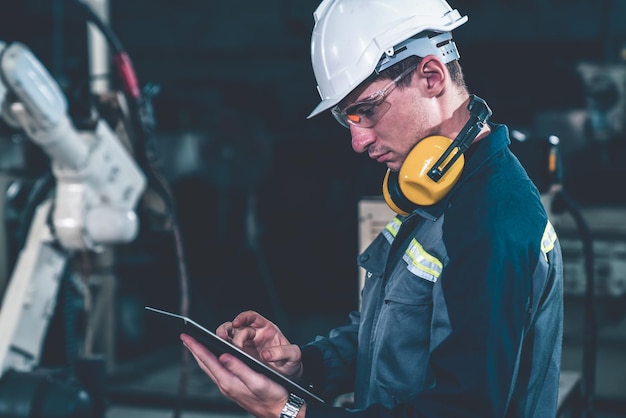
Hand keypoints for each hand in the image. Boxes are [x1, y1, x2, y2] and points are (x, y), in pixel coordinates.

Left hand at [182, 333, 305, 417]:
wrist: (279, 411)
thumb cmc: (271, 396)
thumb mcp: (257, 380)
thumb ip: (239, 368)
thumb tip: (223, 356)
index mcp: (229, 382)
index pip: (208, 360)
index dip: (196, 347)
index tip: (186, 336)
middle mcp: (225, 385)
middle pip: (205, 364)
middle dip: (194, 350)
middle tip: (186, 337)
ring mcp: (229, 387)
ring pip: (210, 368)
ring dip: (201, 355)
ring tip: (196, 345)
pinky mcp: (234, 388)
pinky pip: (217, 372)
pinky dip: (211, 361)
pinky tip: (214, 358)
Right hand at [216, 311, 302, 379]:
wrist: (288, 376)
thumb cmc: (291, 362)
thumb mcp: (293, 356)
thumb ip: (283, 352)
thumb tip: (266, 354)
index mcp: (266, 329)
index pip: (252, 317)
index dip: (243, 318)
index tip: (237, 323)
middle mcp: (254, 335)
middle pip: (236, 327)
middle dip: (229, 331)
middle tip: (227, 341)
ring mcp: (246, 345)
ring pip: (229, 336)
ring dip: (222, 338)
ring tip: (220, 344)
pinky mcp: (241, 356)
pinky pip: (229, 350)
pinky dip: (223, 351)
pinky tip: (220, 355)